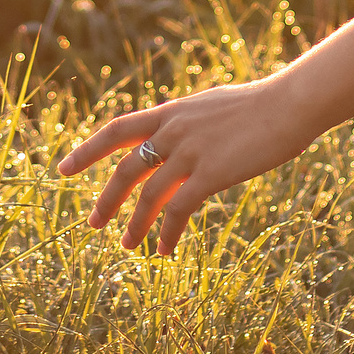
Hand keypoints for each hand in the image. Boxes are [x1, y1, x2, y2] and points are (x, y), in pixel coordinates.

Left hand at [54, 77, 318, 254]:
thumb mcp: (212, 106)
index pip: (118, 129)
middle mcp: (174, 128)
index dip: (88, 149)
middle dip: (107, 198)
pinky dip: (168, 233)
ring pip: (149, 194)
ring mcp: (191, 151)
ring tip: (126, 245)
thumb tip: (176, 133)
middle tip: (92, 223)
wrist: (290, 103)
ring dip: (136, 224)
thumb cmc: (261, 105)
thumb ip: (188, 121)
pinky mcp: (211, 173)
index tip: (63, 168)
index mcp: (172, 111)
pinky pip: (179, 209)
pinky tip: (164, 250)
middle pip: (127, 167)